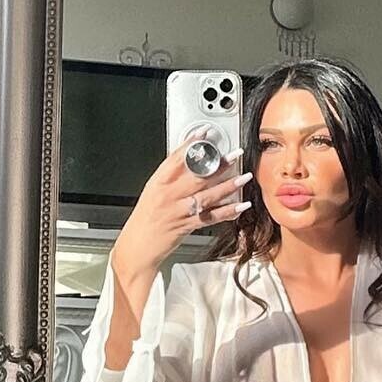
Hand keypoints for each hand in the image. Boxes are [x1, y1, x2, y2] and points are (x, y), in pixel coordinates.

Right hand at [110, 126, 252, 278]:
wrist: (137, 248)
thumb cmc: (145, 220)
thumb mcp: (152, 193)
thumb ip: (170, 179)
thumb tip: (189, 164)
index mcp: (158, 183)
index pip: (176, 159)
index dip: (191, 145)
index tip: (205, 134)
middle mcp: (168, 195)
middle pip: (196, 175)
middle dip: (218, 164)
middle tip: (234, 154)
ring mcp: (177, 211)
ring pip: (207, 195)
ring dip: (228, 186)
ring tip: (244, 177)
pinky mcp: (185, 226)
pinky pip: (210, 217)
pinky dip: (227, 211)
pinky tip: (240, 206)